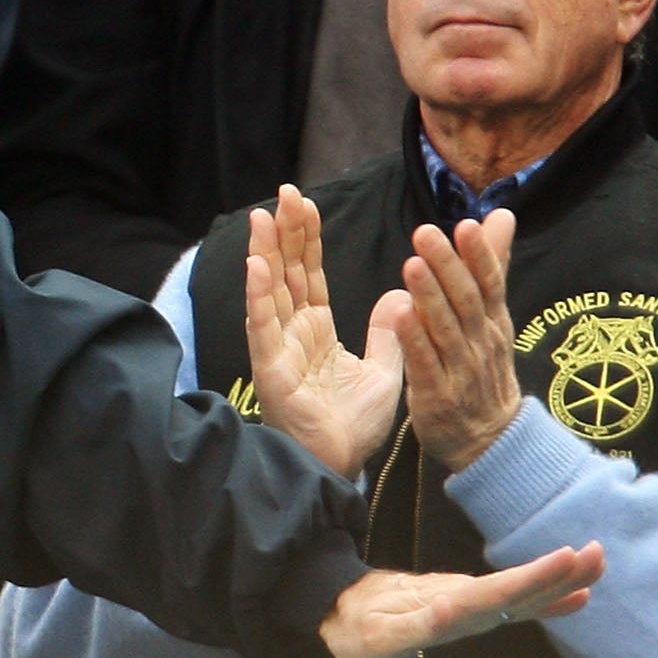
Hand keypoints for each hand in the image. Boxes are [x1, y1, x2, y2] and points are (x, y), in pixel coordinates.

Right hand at [243, 185, 403, 479]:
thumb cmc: (354, 425)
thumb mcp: (385, 370)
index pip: (307, 274)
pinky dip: (259, 296)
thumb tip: (400, 294)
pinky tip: (257, 266)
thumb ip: (388, 332)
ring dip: (265, 252)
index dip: (304, 238)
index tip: (303, 203)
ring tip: (264, 216)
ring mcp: (278, 349)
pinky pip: (263, 327)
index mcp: (315, 331)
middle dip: (284, 232)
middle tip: (285, 192)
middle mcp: (291, 333)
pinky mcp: (272, 370)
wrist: (343, 466)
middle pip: (286, 272)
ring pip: (270, 292)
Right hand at [320, 542, 602, 657]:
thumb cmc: (362, 628)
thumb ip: (413, 626)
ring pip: (520, 600)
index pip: (499, 593)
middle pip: (519, 596)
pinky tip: (579, 598)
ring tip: (593, 560)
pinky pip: (513, 609)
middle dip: (557, 576)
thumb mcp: (378, 633)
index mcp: (450, 614)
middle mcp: (468, 615)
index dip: (534, 577)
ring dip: (557, 582)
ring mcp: (470, 615)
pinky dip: (548, 605)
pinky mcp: (465, 611)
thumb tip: (449, 612)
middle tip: (595, 552)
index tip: (568, 558)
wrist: (349, 632)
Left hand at [383, 211, 522, 470]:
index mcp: (493, 322)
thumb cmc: (484, 368)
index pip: (489, 283)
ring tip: (411, 264)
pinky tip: (399, 316)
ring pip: (446, 329)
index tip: (465, 225)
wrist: (489, 440)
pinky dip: (414, 341)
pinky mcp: (438, 396)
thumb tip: (501, 215)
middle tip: (426, 232)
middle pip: (465, 300)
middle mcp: (481, 342)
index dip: (479, 256)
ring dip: (429, 297)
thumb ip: (492, 266)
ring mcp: (461, 370)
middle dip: (447, 266)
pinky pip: (425, 364)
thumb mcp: (493, 317)